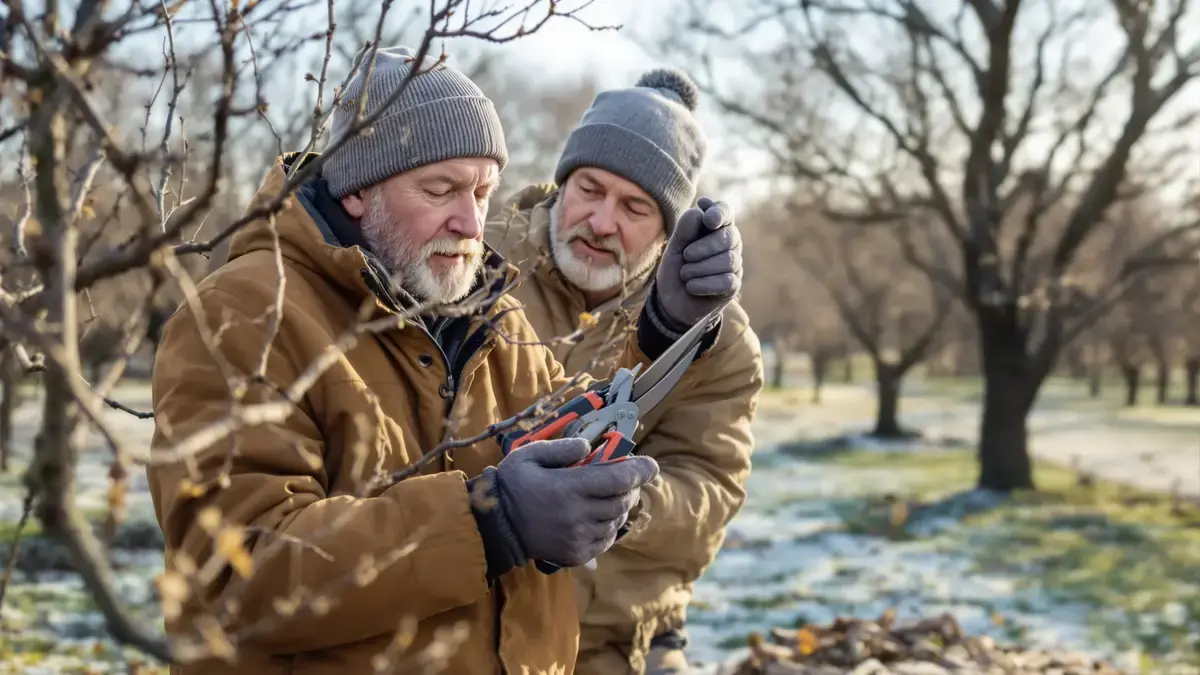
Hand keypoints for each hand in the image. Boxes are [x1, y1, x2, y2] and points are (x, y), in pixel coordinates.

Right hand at [487, 437, 658, 566]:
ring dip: (621, 507)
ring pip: (616, 521)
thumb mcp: (529, 455)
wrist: (497, 526)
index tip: (652, 465)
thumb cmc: (512, 484)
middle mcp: (577, 515)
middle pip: (622, 501)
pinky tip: (601, 516)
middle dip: (632, 487)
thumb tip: (589, 446)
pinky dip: (611, 527)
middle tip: (629, 478)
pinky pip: (606, 540)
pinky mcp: (576, 555)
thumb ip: (561, 448)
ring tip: (614, 496)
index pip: (617, 478)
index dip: (640, 470)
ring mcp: (578, 538)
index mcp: (567, 488)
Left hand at [653, 197, 741, 330]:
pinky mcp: (733, 285)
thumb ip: (685, 229)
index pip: (725, 212)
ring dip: (699, 268)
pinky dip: (703, 284)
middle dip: (704, 246)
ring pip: (728, 260)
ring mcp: (734, 265)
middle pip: (728, 237)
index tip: (707, 218)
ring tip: (685, 274)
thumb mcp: (675, 247)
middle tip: (686, 255)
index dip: (719, 212)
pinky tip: (691, 286)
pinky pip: (725, 281)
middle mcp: (729, 244)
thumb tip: (698, 212)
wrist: (672, 301)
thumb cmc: (676, 268)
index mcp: (715, 228)